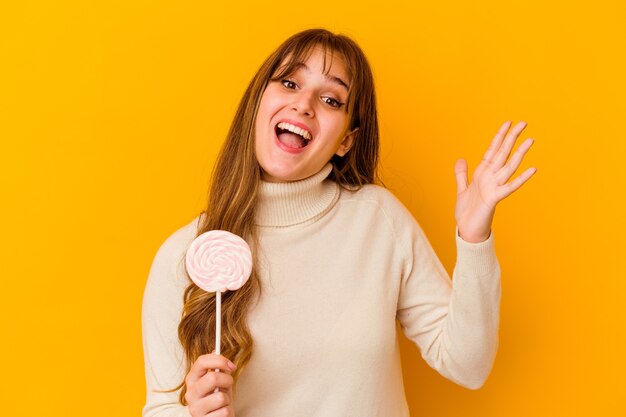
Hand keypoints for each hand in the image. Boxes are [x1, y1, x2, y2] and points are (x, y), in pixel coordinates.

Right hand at [184, 352, 236, 416]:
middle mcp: (190, 393)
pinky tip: (221, 413)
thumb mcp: (219, 381)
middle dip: (227, 380)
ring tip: (223, 403)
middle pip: (212, 378)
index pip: (201, 361)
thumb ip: (217, 367)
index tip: (232, 365)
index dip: (219, 360)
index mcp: (192, 379)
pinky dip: (228, 412)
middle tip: (229, 384)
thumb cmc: (217, 398)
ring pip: (221, 397)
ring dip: (228, 400)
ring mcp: (195, 408)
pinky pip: (224, 412)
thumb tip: (215, 350)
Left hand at [454, 121, 536, 242]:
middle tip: (524, 122)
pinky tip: (532, 170)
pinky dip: (521, 179)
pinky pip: (509, 187)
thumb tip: (461, 158)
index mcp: (482, 173)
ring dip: (519, 154)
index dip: (499, 136)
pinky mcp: (494, 199)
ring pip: (509, 167)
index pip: (493, 150)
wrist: (466, 231)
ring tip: (530, 140)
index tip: (508, 122)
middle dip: (512, 138)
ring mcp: (494, 187)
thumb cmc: (466, 212)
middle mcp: (490, 178)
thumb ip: (462, 174)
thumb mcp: (461, 189)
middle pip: (503, 153)